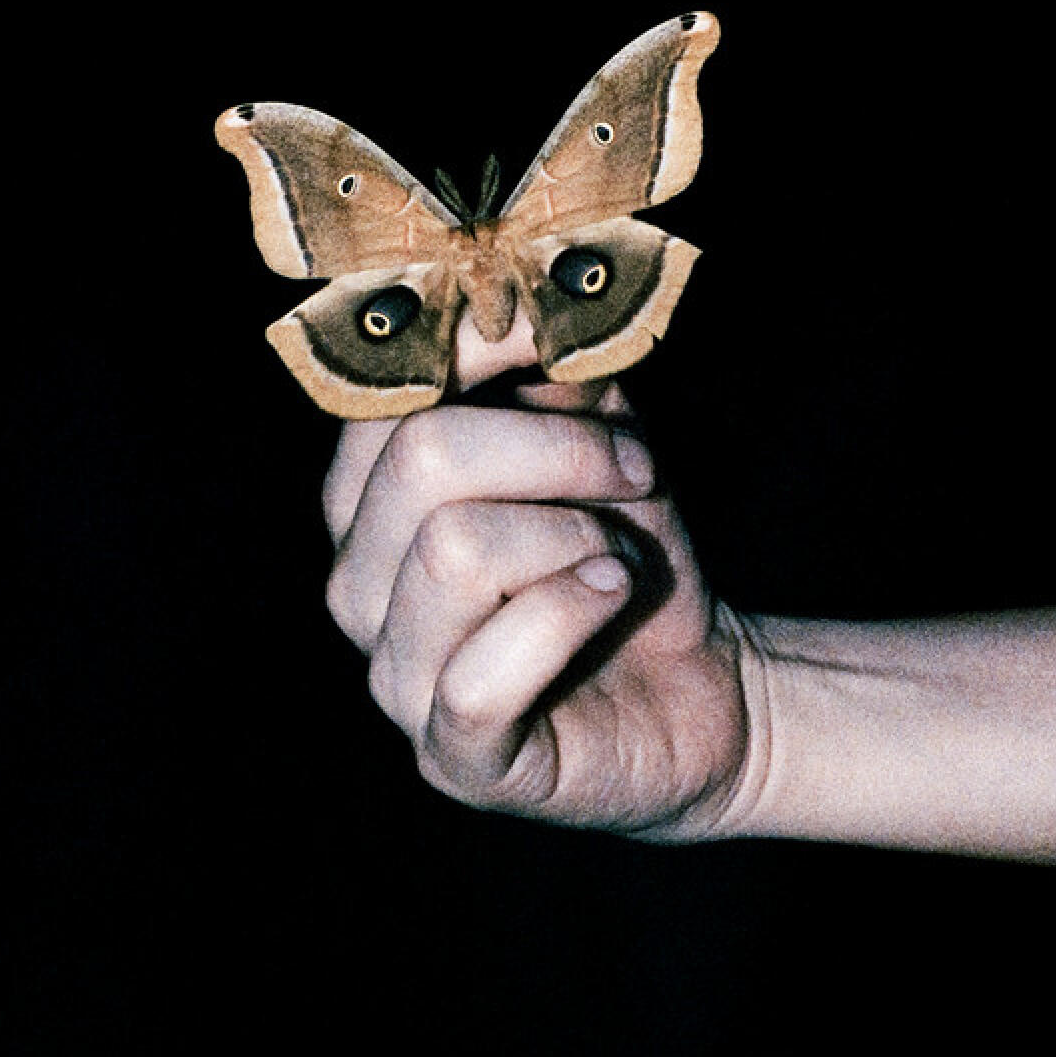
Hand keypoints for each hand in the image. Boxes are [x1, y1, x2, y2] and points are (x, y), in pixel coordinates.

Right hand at [321, 311, 760, 838]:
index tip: (559, 338)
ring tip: (614, 557)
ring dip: (572, 536)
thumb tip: (526, 301)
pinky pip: (484, 674)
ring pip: (455, 551)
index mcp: (372, 502)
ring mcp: (396, 676)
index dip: (473, 348)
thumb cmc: (624, 553)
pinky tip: (609, 600)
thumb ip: (554, 378)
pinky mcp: (453, 755)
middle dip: (555, 450)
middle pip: (422, 461)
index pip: (381, 397)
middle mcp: (358, 585)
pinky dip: (570, 615)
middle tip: (634, 467)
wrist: (697, 681)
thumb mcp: (601, 444)